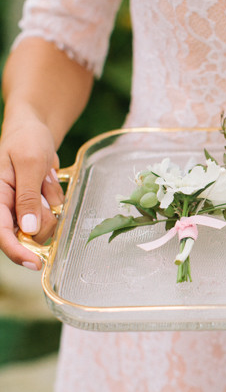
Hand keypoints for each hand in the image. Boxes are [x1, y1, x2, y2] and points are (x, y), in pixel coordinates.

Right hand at [0, 110, 64, 268]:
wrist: (34, 128)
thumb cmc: (25, 139)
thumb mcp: (28, 162)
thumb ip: (27, 195)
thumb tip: (29, 230)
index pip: (2, 233)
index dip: (17, 252)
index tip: (34, 264)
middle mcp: (7, 207)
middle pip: (30, 233)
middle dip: (43, 215)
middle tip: (43, 185)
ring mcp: (22, 207)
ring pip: (45, 224)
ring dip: (51, 201)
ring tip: (44, 177)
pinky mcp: (36, 205)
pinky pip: (54, 211)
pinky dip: (55, 196)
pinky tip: (48, 179)